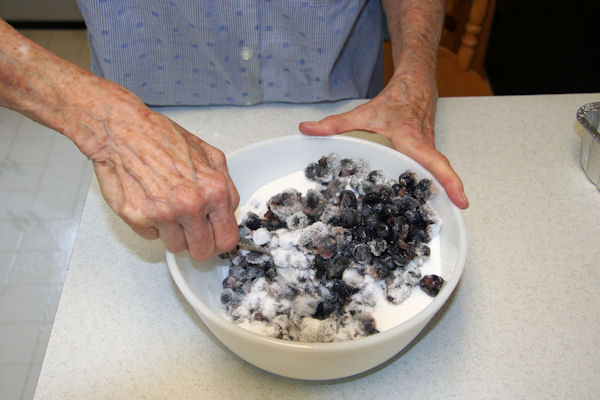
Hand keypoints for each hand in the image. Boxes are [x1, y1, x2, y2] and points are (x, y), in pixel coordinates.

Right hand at [88, 103, 239, 260]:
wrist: (123, 131)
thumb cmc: (162, 138)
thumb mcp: (210, 155)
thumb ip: (226, 186)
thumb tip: (229, 211)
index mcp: (213, 191)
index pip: (227, 238)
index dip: (220, 241)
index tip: (215, 239)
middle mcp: (190, 205)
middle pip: (202, 251)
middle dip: (199, 244)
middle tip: (192, 232)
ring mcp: (163, 214)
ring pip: (176, 247)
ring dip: (174, 234)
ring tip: (168, 208)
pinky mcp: (138, 218)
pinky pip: (151, 237)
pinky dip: (151, 225)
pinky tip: (150, 203)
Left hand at [299, 72, 468, 208]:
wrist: (417, 84)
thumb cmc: (395, 100)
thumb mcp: (363, 112)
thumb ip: (334, 124)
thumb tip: (307, 129)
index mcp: (413, 139)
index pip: (435, 161)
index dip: (449, 181)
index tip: (462, 200)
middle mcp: (426, 148)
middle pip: (439, 175)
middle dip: (446, 196)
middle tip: (442, 221)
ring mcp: (429, 152)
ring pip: (436, 175)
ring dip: (439, 194)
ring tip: (432, 221)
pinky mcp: (427, 155)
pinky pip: (431, 172)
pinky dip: (430, 186)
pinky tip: (418, 204)